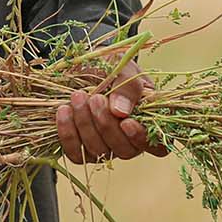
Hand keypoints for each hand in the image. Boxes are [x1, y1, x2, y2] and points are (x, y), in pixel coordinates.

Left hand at [54, 58, 168, 163]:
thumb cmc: (114, 68)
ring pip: (99, 151)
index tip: (126, 121)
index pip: (156, 146)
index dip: (141, 138)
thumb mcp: (125, 69)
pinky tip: (64, 111)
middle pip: (124, 150)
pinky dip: (68, 133)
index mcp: (148, 124)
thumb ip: (129, 87)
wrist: (86, 67)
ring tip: (77, 97)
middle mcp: (129, 141)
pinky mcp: (82, 149)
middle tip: (95, 98)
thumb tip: (120, 111)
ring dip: (85, 125)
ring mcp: (106, 148)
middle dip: (106, 124)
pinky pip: (75, 153)